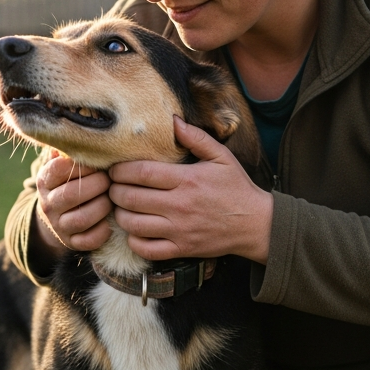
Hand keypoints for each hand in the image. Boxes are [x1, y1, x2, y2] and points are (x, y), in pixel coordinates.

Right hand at [34, 150, 112, 257]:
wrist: (58, 216)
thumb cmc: (70, 182)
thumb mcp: (64, 165)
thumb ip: (70, 150)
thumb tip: (78, 130)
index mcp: (45, 180)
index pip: (60, 169)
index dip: (83, 165)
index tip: (97, 164)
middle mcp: (48, 204)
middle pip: (72, 194)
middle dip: (97, 185)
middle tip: (109, 180)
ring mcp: (58, 225)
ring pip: (81, 219)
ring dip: (102, 207)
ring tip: (110, 199)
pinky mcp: (71, 242)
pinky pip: (87, 240)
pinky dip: (102, 231)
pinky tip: (109, 221)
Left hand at [109, 116, 271, 263]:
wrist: (256, 224)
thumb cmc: (236, 188)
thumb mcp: (221, 157)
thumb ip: (196, 137)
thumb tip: (173, 120)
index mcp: (187, 180)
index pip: (141, 173)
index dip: (121, 170)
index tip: (114, 169)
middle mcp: (180, 205)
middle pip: (131, 198)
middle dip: (115, 191)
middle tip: (113, 187)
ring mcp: (179, 230)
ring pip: (133, 224)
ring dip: (120, 215)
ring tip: (121, 207)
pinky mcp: (182, 249)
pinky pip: (147, 249)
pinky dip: (134, 240)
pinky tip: (135, 230)